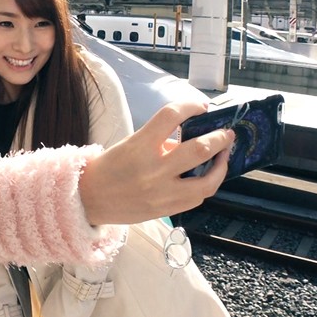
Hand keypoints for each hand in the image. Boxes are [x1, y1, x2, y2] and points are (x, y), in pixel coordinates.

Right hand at [79, 101, 234, 224]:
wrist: (89, 199)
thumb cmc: (108, 168)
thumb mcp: (129, 145)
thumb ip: (159, 141)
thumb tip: (189, 137)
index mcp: (140, 145)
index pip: (172, 116)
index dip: (191, 106)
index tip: (201, 107)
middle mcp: (154, 168)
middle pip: (200, 148)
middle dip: (220, 138)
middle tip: (227, 133)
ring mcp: (162, 192)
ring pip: (208, 180)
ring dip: (222, 164)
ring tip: (223, 156)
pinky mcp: (166, 210)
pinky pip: (198, 198)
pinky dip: (206, 184)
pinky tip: (207, 177)